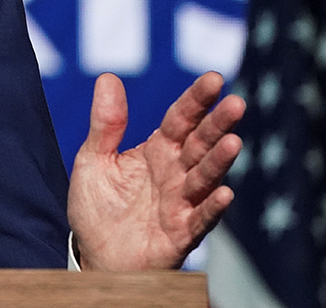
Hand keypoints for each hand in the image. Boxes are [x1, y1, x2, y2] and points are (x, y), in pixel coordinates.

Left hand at [68, 71, 244, 269]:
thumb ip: (105, 123)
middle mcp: (175, 173)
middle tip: (235, 103)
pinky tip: (224, 193)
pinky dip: (212, 208)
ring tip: (233, 142)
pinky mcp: (180, 233)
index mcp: (157, 151)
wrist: (94, 253)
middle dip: (217, 124)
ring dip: (218, 162)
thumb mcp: (93, 158)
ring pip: (204, 178)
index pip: (180, 119)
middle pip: (200, 144)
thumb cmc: (98, 206)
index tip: (213, 78)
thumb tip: (107, 77)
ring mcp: (181, 203)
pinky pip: (199, 219)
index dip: (196, 100)